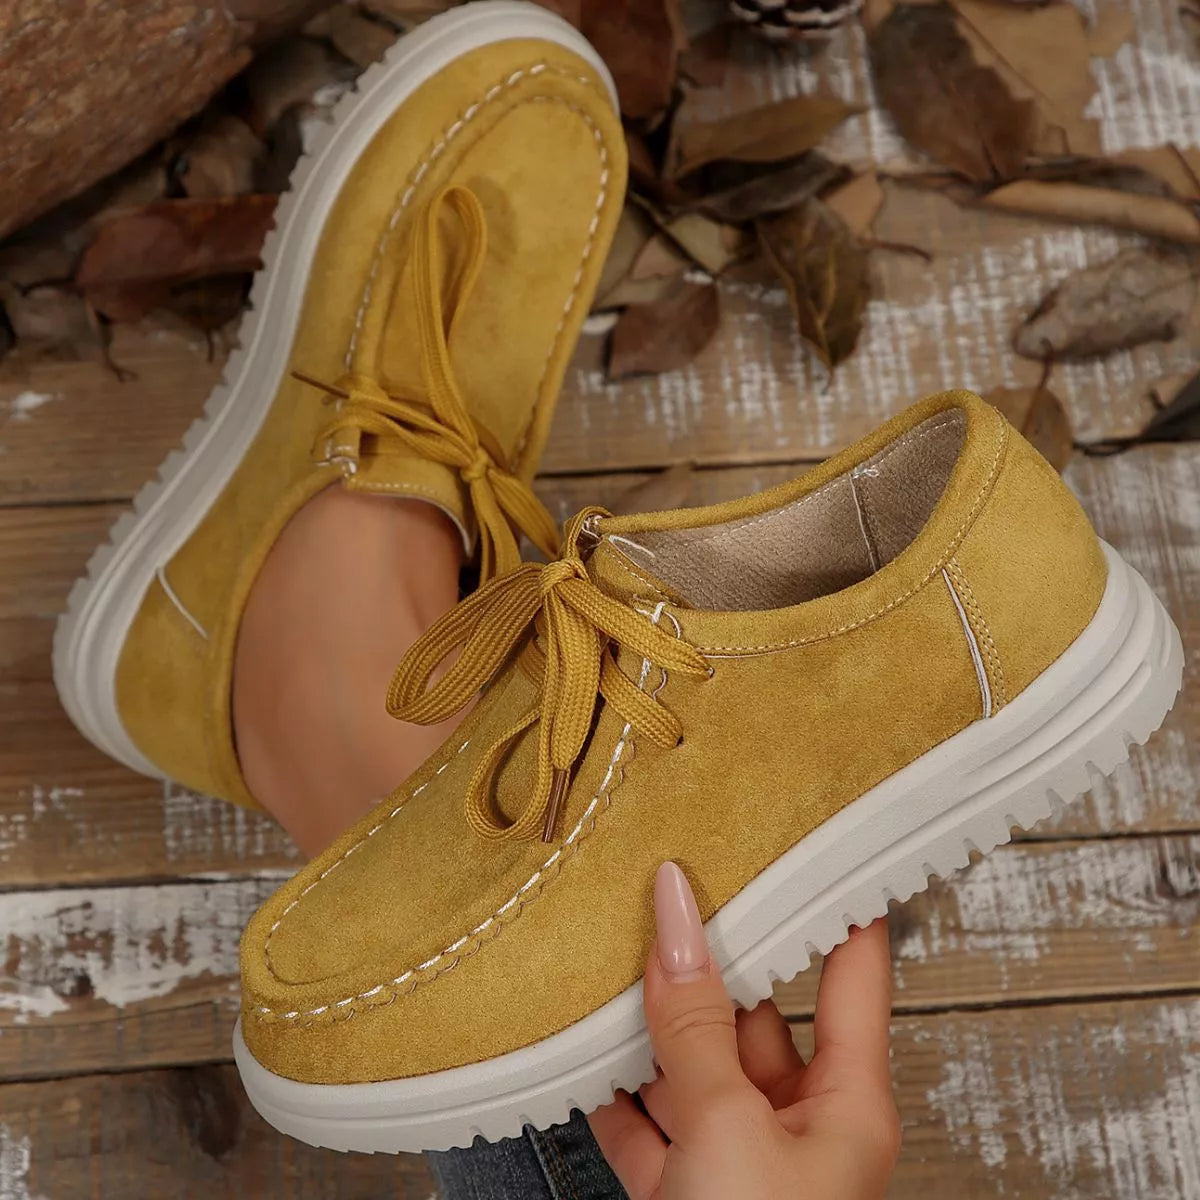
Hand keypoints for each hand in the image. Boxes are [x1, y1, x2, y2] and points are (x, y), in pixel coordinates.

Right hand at [589, 862, 899, 1199]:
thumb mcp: (727, 1126)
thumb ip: (696, 1025)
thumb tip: (675, 921)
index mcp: (848, 1106)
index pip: (855, 977)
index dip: (835, 908)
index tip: (809, 846)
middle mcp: (802, 1129)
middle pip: (756, 1021)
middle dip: (708, 969)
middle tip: (671, 899)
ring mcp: (743, 1163)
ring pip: (697, 1074)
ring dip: (652, 1032)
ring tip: (612, 965)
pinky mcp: (688, 1195)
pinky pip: (653, 1128)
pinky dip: (620, 1096)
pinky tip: (588, 1058)